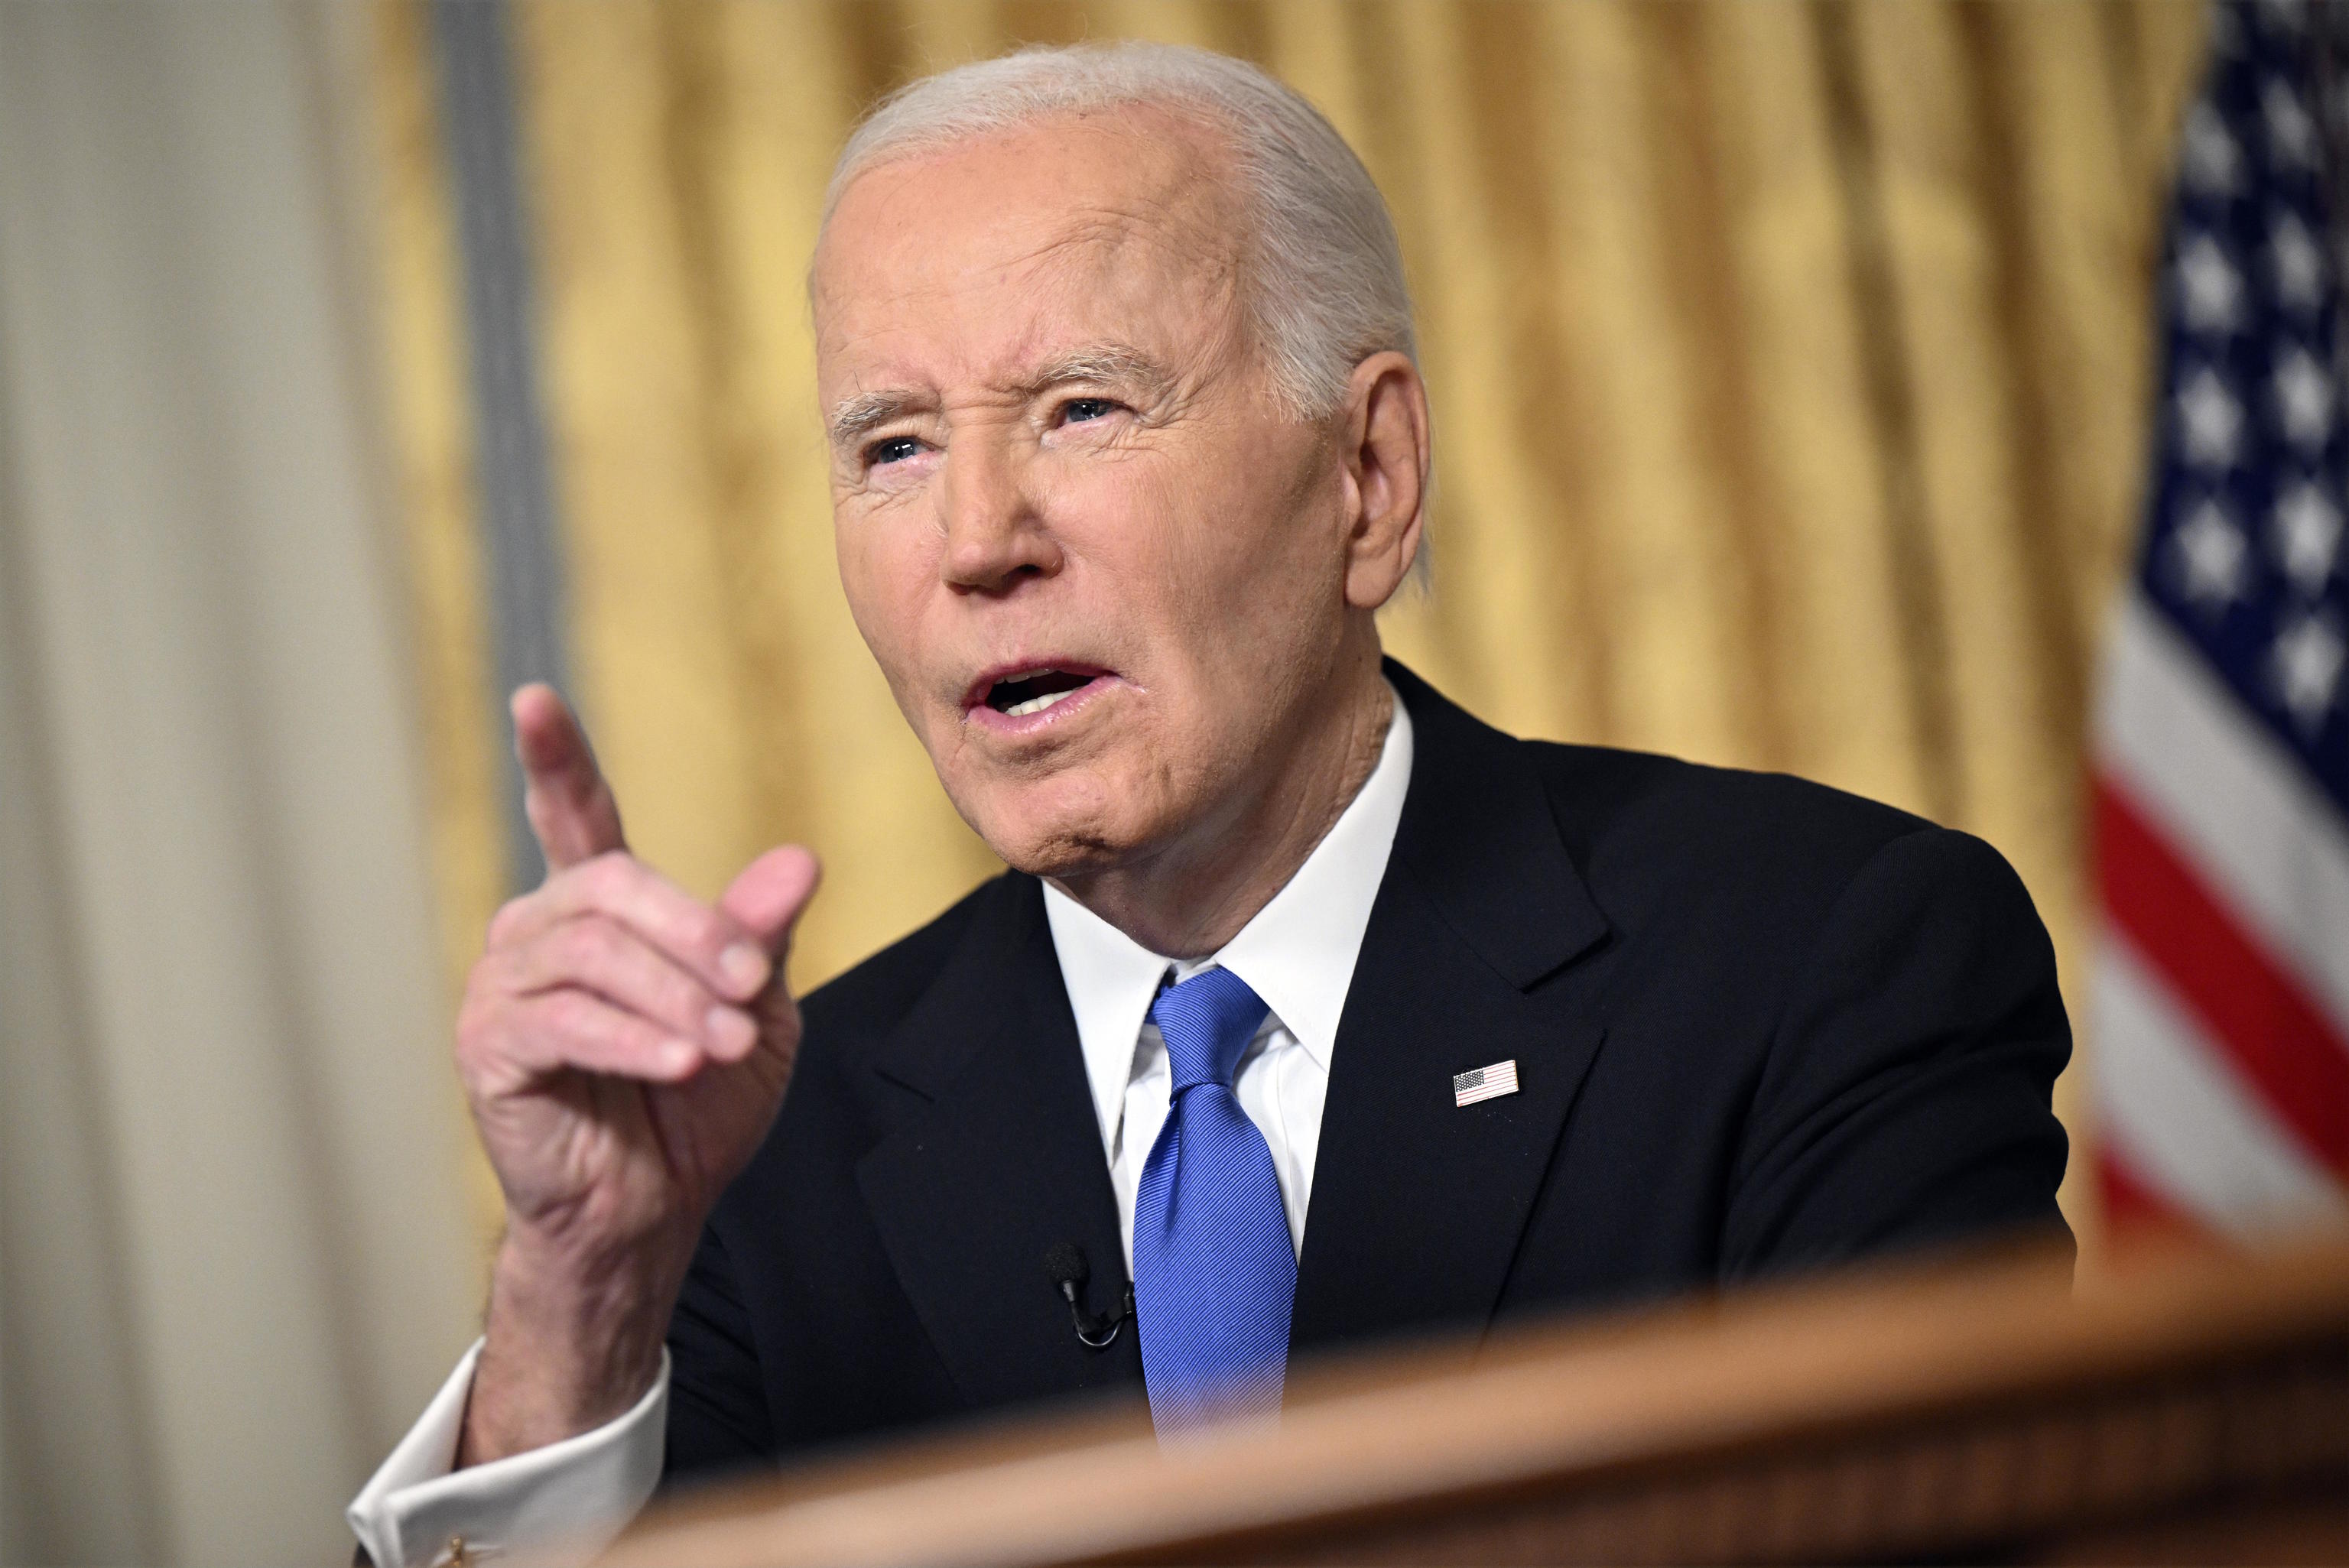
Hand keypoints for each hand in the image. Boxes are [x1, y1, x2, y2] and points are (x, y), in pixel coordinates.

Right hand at [454, 685, 818, 1464]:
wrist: (654, 1207)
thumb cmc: (699, 1103)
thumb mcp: (755, 1011)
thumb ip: (762, 937)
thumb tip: (798, 862)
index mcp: (599, 909)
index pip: (573, 815)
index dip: (554, 759)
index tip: (533, 700)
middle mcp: (539, 933)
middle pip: (613, 888)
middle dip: (694, 935)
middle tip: (752, 990)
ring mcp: (502, 989)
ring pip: (593, 955)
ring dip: (674, 999)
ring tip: (724, 1047)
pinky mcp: (490, 1049)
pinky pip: (564, 1022)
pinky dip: (633, 1041)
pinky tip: (680, 1066)